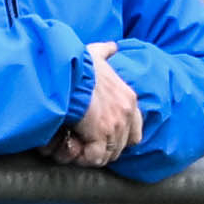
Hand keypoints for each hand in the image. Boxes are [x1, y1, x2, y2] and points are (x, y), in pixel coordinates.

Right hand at [49, 39, 145, 167]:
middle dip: (104, 149)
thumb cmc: (78, 63)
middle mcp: (127, 113)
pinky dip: (83, 157)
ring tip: (78, 149)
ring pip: (108, 154)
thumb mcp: (96, 54)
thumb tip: (112, 46)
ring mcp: (115, 125)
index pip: (136, 130)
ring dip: (92, 154)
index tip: (104, 137)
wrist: (67, 70)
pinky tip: (73, 148)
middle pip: (121, 146)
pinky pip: (95, 157)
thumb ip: (105, 52)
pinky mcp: (100, 134)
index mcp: (129, 98)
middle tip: (86, 145)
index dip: (120, 137)